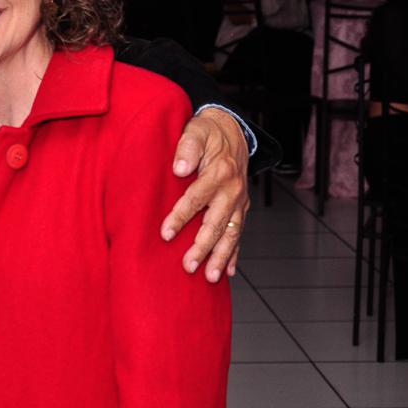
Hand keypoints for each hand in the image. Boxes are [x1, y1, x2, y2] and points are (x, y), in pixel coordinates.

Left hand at [161, 108, 249, 282]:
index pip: (196, 198)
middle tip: (188, 266)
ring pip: (231, 234)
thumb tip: (178, 168)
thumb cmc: (209, 132)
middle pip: (216, 223)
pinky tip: (229, 271)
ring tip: (210, 277)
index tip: (165, 233)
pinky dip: (235, 253)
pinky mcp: (241, 207)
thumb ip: (187, 147)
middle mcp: (232, 190)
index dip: (181, 217)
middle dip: (203, 247)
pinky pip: (239, 233)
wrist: (233, 129)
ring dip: (221, 257)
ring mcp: (239, 201)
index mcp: (219, 173)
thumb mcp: (196, 130)